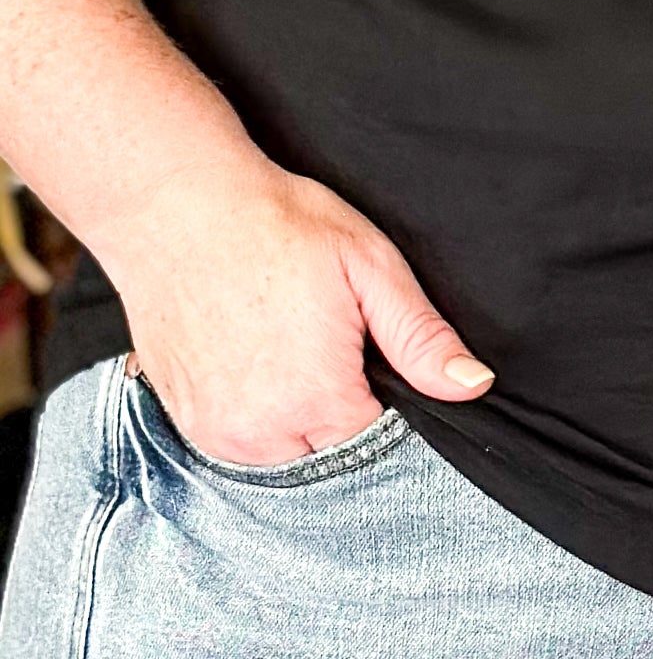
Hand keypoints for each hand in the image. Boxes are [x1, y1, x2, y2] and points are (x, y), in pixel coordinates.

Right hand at [110, 153, 492, 467]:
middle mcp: (258, 433)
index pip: (376, 442)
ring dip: (295, 421)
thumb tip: (471, 385)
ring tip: (289, 350)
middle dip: (340, 415)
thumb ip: (420, 337)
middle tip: (327, 344)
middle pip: (327, 455)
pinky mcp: (181, 417)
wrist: (174, 203)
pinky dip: (252, 413)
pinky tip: (252, 359)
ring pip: (280, 454)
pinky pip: (233, 440)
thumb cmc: (275, 223)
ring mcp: (212, 429)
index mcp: (315, 400)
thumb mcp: (368, 266)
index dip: (386, 404)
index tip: (372, 360)